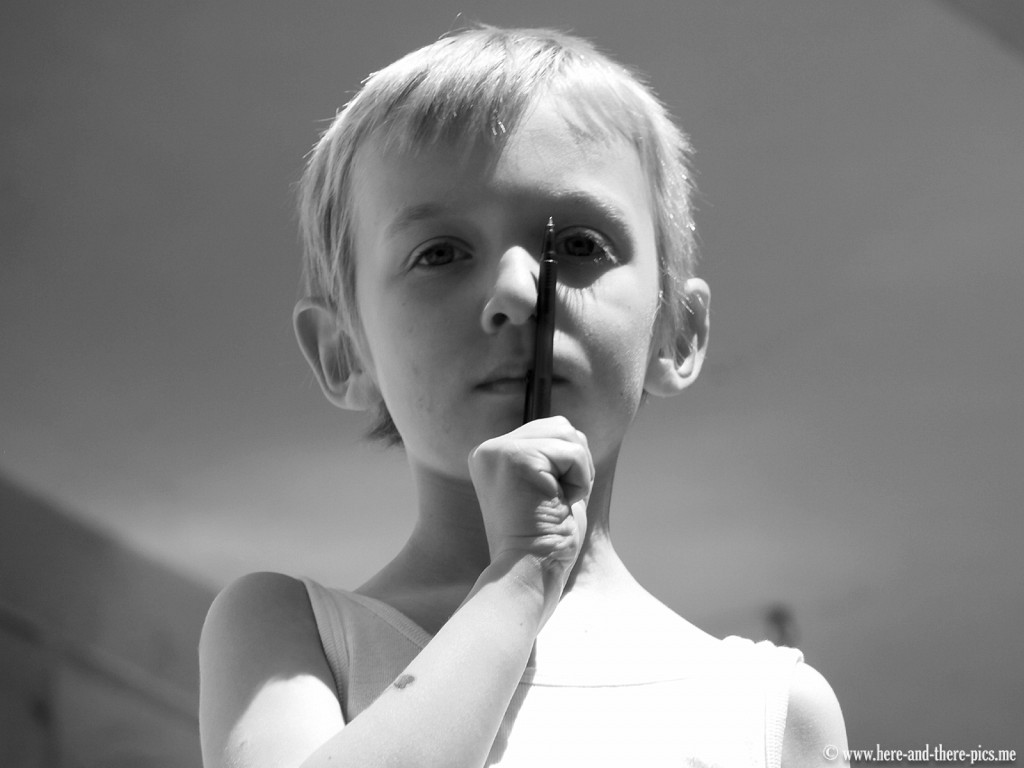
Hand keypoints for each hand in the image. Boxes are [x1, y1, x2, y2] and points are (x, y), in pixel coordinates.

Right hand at [468, 416, 592, 609]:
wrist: (530, 572)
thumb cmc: (545, 541)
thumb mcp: (546, 488)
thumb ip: (552, 458)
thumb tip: (574, 433)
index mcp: (492, 456)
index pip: (549, 431)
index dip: (566, 466)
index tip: (548, 501)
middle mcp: (489, 449)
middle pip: (560, 426)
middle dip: (575, 465)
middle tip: (555, 502)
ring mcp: (498, 451)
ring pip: (568, 434)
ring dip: (578, 473)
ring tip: (555, 502)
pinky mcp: (515, 457)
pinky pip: (572, 453)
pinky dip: (579, 481)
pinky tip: (557, 503)